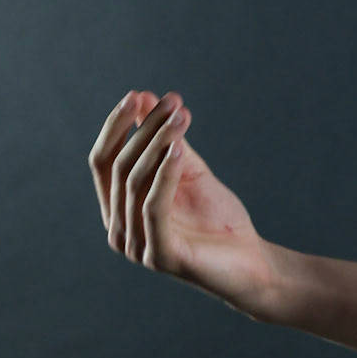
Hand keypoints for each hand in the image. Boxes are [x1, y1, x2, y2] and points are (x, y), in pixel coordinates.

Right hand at [88, 90, 276, 318]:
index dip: (116, 126)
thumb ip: (167, 140)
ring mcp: (136, 246)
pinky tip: (180, 149)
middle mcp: (118, 230)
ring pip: (135, 183)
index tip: (137, 94)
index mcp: (118, 210)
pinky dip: (165, 175)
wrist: (253, 263)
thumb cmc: (218, 219)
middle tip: (172, 101)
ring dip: (158, 143)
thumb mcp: (189, 171)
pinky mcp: (159, 257)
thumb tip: (146, 97)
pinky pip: (154, 207)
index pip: (103, 161)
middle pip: (119, 167)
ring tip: (181, 117)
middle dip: (144, 128)